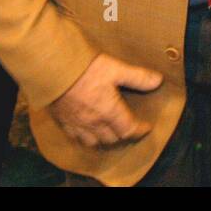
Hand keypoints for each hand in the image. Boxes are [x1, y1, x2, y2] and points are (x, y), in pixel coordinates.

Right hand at [47, 53, 163, 147]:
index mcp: (109, 111)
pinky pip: (76, 138)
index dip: (140, 130)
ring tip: (110, 133)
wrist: (53, 70)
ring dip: (105, 140)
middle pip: (112, 138)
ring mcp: (77, 124)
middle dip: (123, 135)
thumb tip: (158, 81)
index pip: (129, 129)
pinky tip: (87, 132)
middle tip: (129, 128)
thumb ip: (137, 76)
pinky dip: (85, 139)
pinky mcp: (63, 121)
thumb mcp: (116, 68)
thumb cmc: (85, 69)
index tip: (146, 127)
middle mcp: (94, 122)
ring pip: (94, 142)